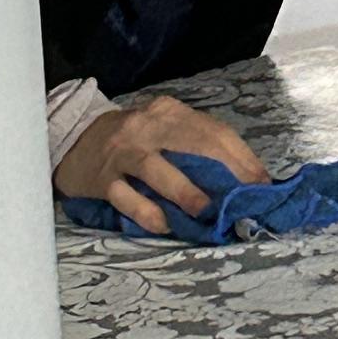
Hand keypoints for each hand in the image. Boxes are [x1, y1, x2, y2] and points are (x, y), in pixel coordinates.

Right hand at [56, 92, 269, 236]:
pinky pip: (126, 197)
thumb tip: (243, 180)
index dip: (242, 158)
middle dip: (224, 171)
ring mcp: (123, 152)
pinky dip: (146, 212)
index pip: (213, 131)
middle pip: (193, 143)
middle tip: (242, 201)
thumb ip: (196, 147)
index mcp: (169, 113)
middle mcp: (147, 126)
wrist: (74, 142)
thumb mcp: (163, 132)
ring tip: (206, 212)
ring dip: (185, 191)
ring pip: (157, 169)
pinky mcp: (102, 178)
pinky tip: (163, 226)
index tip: (263, 184)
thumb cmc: (133, 142)